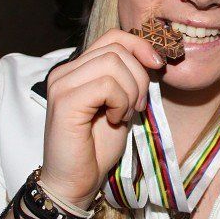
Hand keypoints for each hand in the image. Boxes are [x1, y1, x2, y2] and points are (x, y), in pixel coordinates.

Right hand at [39, 29, 164, 207]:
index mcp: (77, 69)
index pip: (113, 37)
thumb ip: (128, 79)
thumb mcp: (121, 105)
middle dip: (139, 76)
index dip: (140, 46)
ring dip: (131, 91)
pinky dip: (120, 102)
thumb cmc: (97, 148)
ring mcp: (62, 84)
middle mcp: (65, 72)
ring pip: (113, 63)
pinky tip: (115, 120)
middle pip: (117, 48)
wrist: (76, 181)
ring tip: (124, 114)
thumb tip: (151, 58)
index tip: (158, 67)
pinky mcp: (64, 101)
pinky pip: (106, 85)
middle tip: (137, 106)